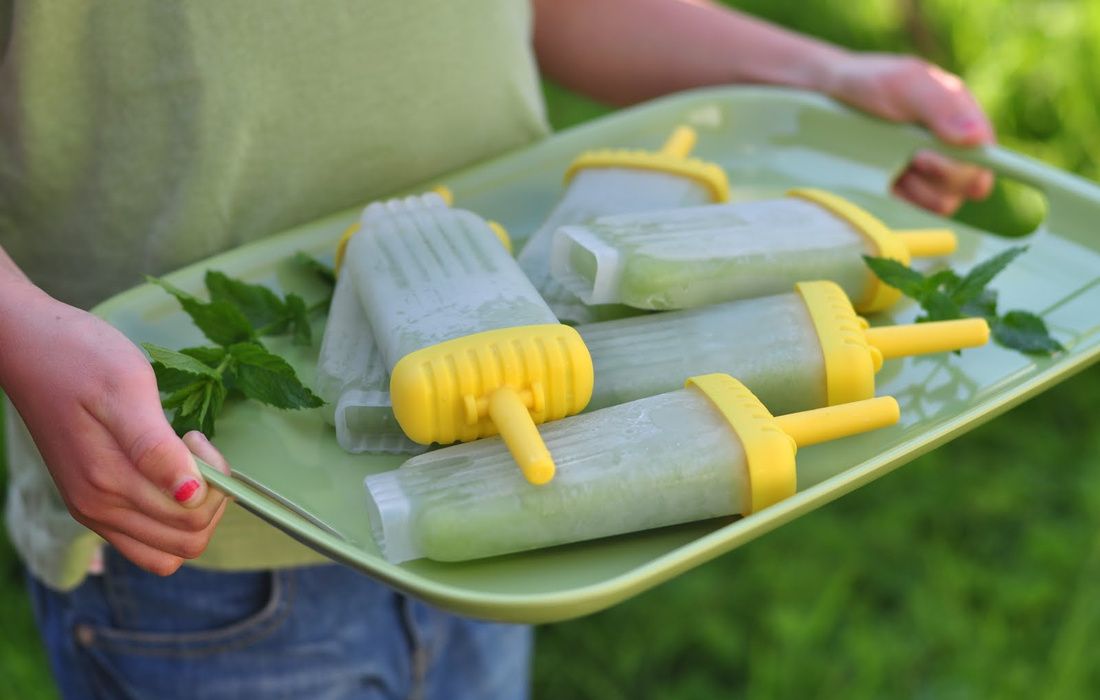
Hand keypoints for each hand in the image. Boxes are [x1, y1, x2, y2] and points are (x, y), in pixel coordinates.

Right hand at [0, 283, 230, 575]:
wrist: (28, 348)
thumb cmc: (80, 358)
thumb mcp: (126, 388)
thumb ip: (156, 447)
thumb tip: (190, 494)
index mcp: (108, 484)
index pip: (192, 515)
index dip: (214, 480)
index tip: (195, 437)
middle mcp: (99, 510)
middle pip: (186, 540)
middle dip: (210, 497)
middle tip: (193, 448)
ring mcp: (94, 511)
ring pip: (169, 547)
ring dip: (194, 510)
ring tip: (183, 460)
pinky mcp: (92, 504)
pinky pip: (146, 540)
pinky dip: (171, 518)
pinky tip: (167, 473)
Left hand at [822, 53, 995, 214]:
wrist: (821, 96)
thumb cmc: (869, 82)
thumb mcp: (905, 83)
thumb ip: (941, 105)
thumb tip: (976, 140)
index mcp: (960, 122)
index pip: (985, 159)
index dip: (969, 170)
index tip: (926, 158)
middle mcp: (946, 151)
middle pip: (965, 186)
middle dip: (937, 177)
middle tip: (909, 158)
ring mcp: (920, 175)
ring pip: (939, 204)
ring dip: (915, 190)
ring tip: (889, 164)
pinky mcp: (896, 193)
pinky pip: (909, 214)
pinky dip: (896, 202)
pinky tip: (879, 182)